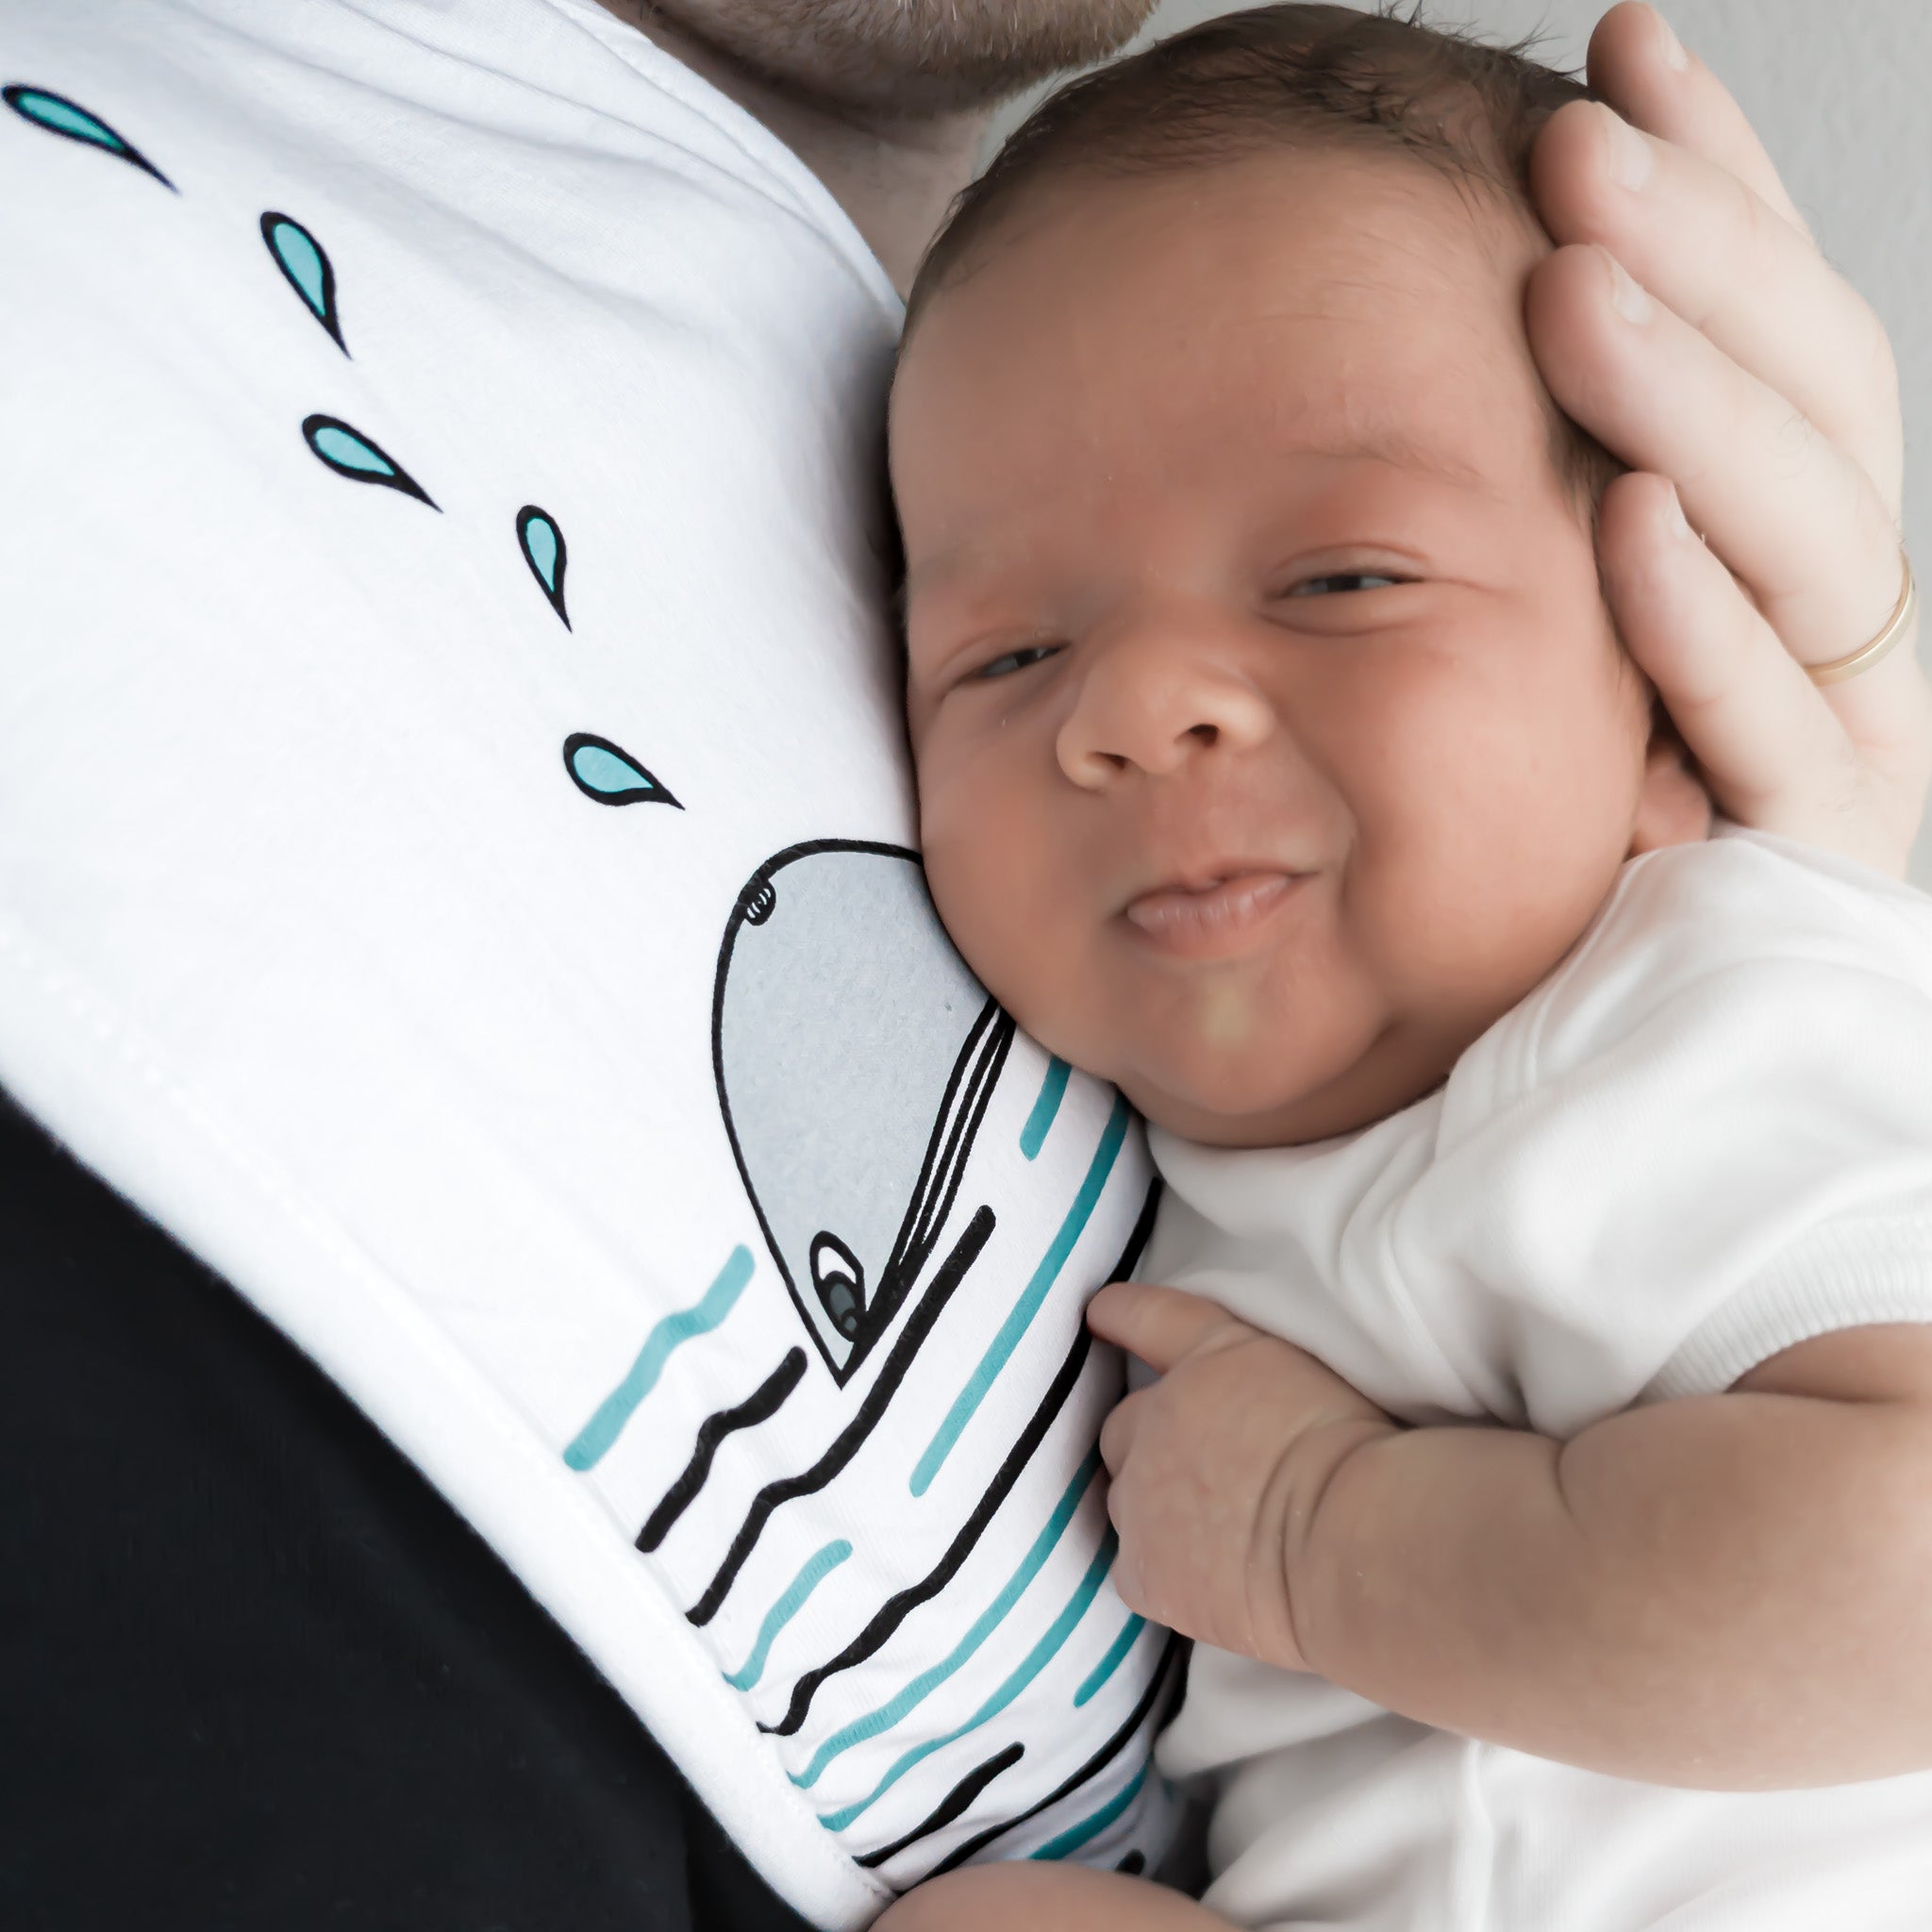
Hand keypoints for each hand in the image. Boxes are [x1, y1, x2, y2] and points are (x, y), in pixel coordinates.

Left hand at [1087, 1281, 1395, 1671]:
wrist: (1354, 1539)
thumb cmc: (1361, 1457)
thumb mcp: (1308, 1381)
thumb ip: (1249, 1380)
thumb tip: (1232, 1409)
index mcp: (1208, 1358)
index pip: (1149, 1319)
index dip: (1122, 1315)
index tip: (1101, 1311)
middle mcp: (1157, 1419)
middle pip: (1124, 1425)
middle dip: (1151, 1442)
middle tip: (1204, 1469)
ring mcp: (1142, 1497)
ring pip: (1127, 1499)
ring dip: (1156, 1507)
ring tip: (1215, 1531)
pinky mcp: (1145, 1571)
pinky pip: (1136, 1567)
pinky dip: (1163, 1572)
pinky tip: (1207, 1581)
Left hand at [1527, 2, 1930, 873]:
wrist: (1640, 1055)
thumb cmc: (1576, 829)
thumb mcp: (1575, 631)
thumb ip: (1579, 480)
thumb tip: (1510, 283)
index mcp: (1792, 551)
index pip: (1778, 334)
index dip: (1724, 189)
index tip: (1623, 46)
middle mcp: (1846, 624)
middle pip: (1810, 406)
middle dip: (1704, 262)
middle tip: (1576, 144)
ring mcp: (1851, 740)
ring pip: (1808, 543)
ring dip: (1693, 402)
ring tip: (1576, 280)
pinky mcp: (1815, 867)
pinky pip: (1769, 737)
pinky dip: (1702, 627)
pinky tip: (1632, 523)